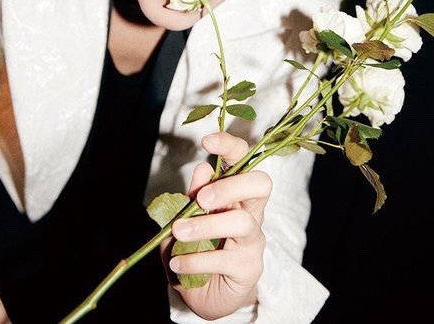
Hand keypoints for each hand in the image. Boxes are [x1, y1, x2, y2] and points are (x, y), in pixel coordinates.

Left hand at [162, 132, 271, 320]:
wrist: (206, 297)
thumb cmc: (196, 249)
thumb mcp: (186, 220)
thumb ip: (192, 197)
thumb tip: (201, 169)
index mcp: (235, 192)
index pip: (243, 159)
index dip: (229, 146)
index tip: (207, 141)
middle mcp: (250, 211)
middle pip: (260, 184)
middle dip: (230, 186)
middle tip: (201, 199)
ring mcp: (253, 240)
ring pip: (242, 221)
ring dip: (206, 225)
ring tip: (178, 233)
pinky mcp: (249, 267)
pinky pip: (226, 259)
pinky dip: (196, 261)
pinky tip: (177, 264)